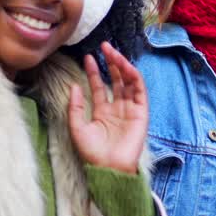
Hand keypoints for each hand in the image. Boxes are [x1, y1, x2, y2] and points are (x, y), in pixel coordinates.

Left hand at [67, 42, 147, 174]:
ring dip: (122, 66)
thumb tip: (73, 85)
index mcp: (102, 112)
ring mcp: (130, 110)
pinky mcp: (141, 113)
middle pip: (115, 80)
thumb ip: (75, 106)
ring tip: (114, 53)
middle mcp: (117, 109)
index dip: (93, 72)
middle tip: (105, 47)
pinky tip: (126, 67)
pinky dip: (134, 78)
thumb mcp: (77, 128)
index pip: (99, 86)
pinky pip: (140, 91)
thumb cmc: (92, 153)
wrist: (109, 168)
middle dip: (111, 63)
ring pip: (128, 82)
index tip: (88, 57)